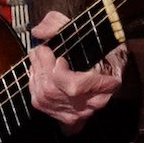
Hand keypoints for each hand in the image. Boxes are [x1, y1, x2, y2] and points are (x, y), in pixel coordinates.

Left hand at [26, 10, 127, 133]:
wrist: (108, 66)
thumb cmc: (99, 47)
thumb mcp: (87, 29)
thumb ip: (60, 24)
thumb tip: (38, 32)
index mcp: (107, 82)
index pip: (75, 87)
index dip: (59, 74)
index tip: (59, 58)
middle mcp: (93, 103)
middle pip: (54, 91)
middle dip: (42, 67)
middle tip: (39, 49)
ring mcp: (79, 113)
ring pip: (45, 98)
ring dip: (36, 74)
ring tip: (37, 57)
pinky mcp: (67, 118)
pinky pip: (42, 104)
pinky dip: (35, 86)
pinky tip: (39, 73)